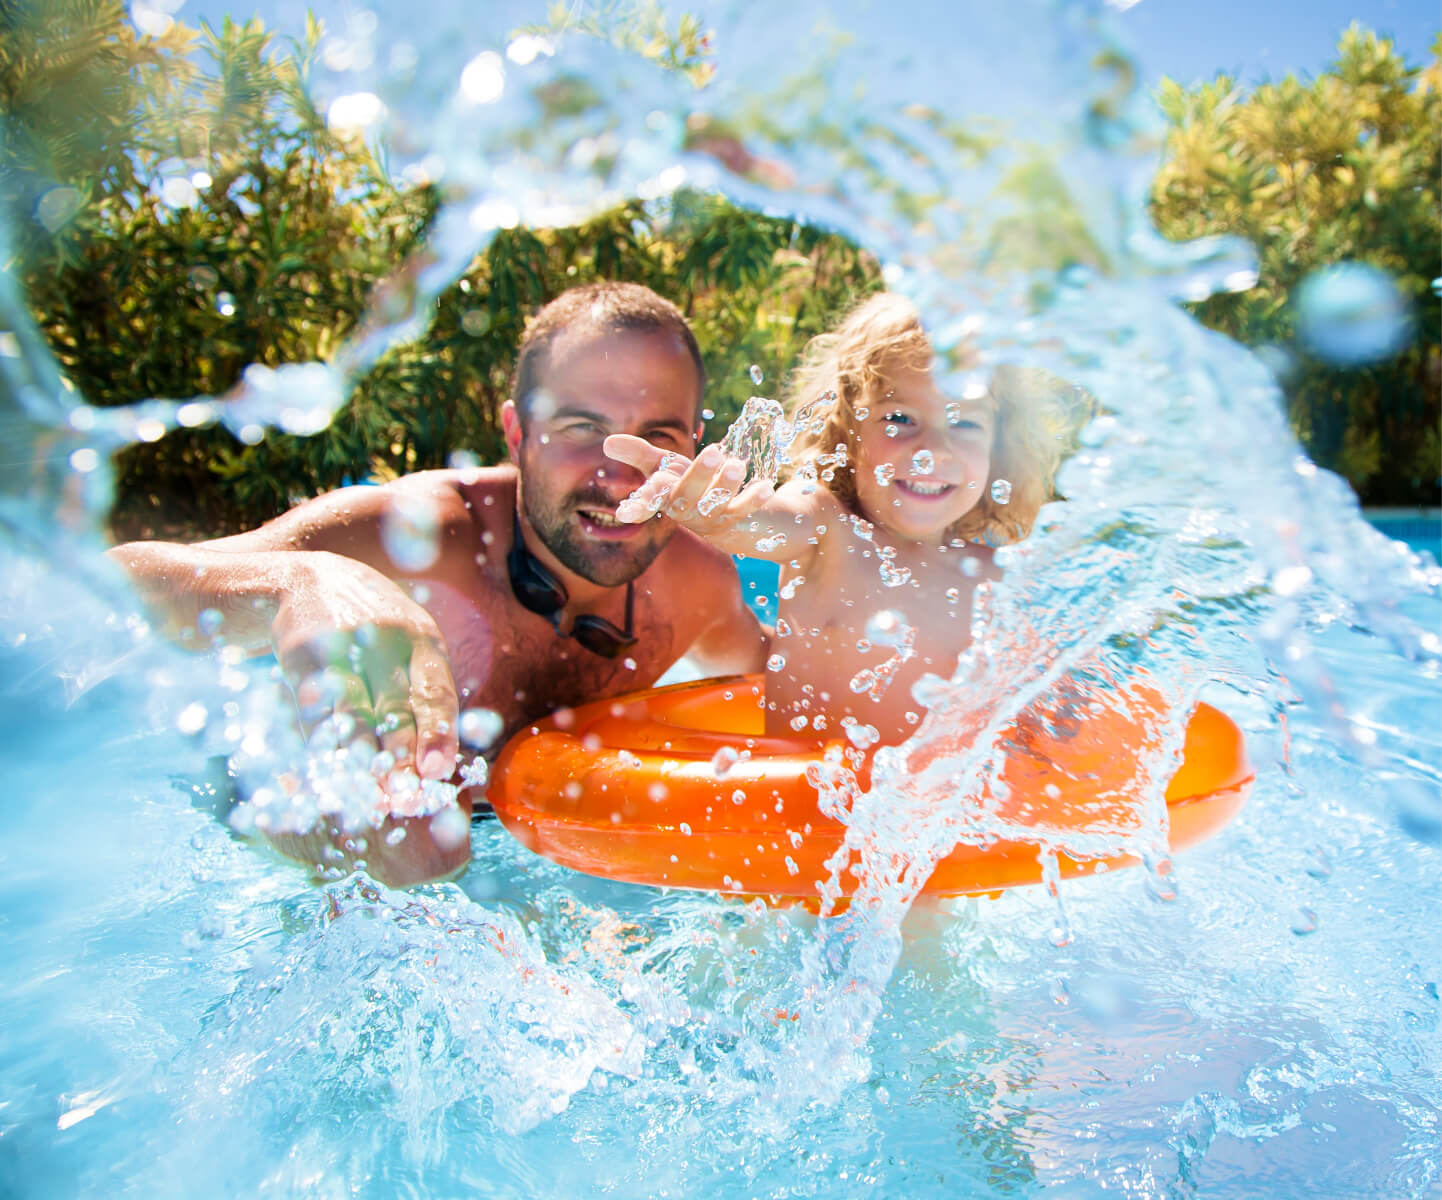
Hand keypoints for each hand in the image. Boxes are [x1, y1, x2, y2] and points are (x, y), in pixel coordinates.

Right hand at [272, 553, 459, 781]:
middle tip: (404, 799)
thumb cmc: (374, 633)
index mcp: (424, 641)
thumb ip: (424, 696)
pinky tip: (329, 770)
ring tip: (370, 796)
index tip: (436, 770)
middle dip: (401, 757)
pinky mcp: (302, 652)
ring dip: (362, 758)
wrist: (308, 579)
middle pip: (396, 707)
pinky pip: (315, 706)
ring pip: (354, 712)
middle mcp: (388, 640)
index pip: (436, 692)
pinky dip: (323, 742)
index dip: (438, 733)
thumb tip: (440, 767)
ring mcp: (344, 644)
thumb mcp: (409, 648)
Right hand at [605, 436, 773, 534]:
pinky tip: (766, 486)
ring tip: (739, 464)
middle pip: (687, 497)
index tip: (624, 512)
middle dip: (699, 475)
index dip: (637, 506)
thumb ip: (639, 454)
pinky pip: (744, 512)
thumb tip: (607, 442)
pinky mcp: (734, 520)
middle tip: (713, 452)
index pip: (648, 502)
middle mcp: (685, 511)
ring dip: (726, 485)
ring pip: (716, 505)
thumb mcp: (664, 466)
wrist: (726, 517)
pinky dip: (754, 500)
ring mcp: (710, 518)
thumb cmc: (688, 484)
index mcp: (664, 497)